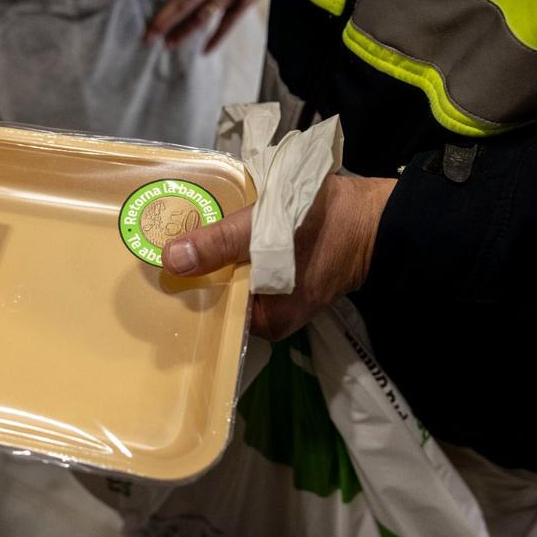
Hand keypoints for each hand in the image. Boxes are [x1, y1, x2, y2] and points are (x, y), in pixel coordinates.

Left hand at [163, 175, 395, 339]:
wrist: (380, 216)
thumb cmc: (326, 224)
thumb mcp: (266, 229)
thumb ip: (220, 244)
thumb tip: (171, 260)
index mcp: (266, 320)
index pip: (213, 310)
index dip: (186, 289)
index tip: (157, 270)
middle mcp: (271, 316)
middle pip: (221, 294)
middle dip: (196, 272)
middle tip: (158, 248)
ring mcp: (281, 296)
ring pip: (235, 279)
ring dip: (214, 259)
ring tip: (178, 237)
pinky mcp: (288, 274)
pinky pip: (251, 268)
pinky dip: (235, 252)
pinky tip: (213, 233)